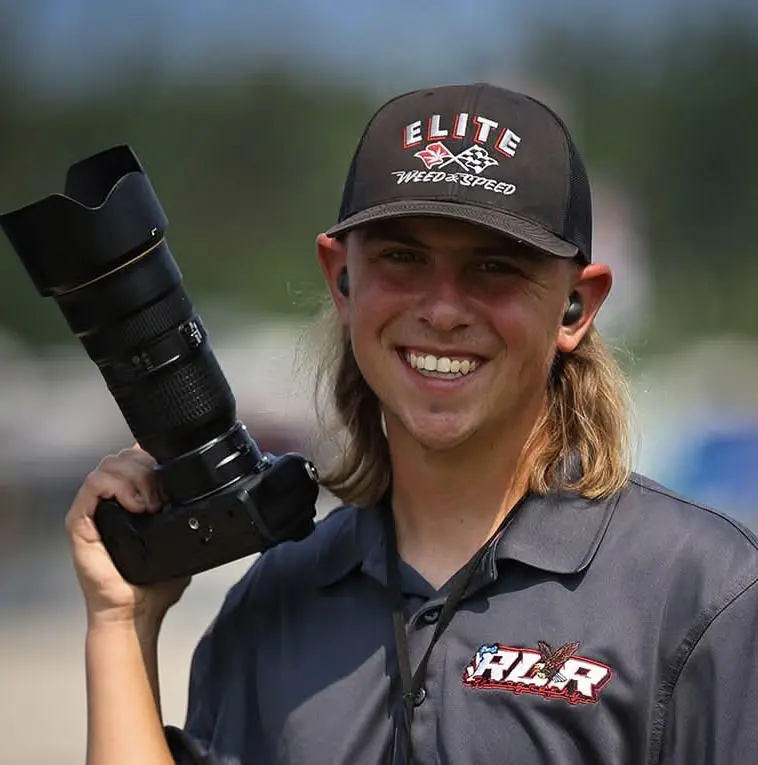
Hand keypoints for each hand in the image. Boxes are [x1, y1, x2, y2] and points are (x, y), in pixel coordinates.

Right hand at [65, 445, 189, 625]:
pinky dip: (118, 487)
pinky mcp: (79, 521)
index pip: (136, 456)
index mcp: (129, 499)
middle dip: (149, 466)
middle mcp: (109, 499)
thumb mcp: (181, 539)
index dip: (154, 454)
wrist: (135, 613)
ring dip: (137, 477)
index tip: (174, 473)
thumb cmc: (154, 583)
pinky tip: (136, 507)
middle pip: (124, 455)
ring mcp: (93, 508)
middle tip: (164, 496)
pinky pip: (93, 484)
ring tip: (152, 504)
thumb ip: (188, 515)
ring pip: (110, 464)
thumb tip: (215, 501)